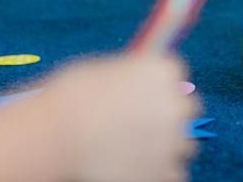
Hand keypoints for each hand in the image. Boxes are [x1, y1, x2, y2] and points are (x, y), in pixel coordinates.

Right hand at [35, 56, 198, 181]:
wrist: (55, 138)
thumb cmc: (69, 99)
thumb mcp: (101, 70)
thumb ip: (129, 74)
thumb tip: (134, 81)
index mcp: (163, 71)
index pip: (176, 75)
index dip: (158, 87)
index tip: (145, 95)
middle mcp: (176, 104)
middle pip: (188, 108)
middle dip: (169, 115)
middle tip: (143, 124)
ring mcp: (173, 140)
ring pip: (184, 144)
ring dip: (167, 145)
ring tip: (136, 149)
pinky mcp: (164, 172)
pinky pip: (174, 172)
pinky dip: (159, 171)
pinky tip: (136, 167)